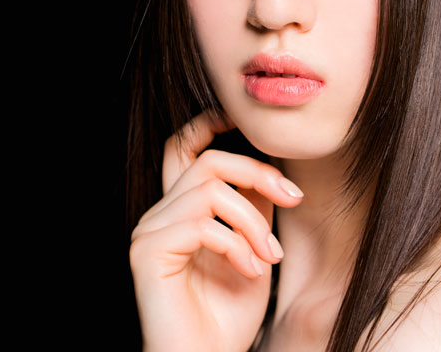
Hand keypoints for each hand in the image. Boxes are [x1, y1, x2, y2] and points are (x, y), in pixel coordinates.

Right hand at [129, 110, 304, 351]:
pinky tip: (251, 271)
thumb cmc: (227, 318)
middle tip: (293, 197)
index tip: (241, 122)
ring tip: (268, 258)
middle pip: (207, 161)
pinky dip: (237, 245)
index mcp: (180, 212)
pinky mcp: (147, 252)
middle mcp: (159, 215)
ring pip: (210, 191)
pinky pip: (202, 226)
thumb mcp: (253, 253)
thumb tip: (269, 172)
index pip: (184, 149)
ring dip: (253, 222)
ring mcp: (149, 232)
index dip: (208, 125)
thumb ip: (254, 211)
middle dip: (257, 173)